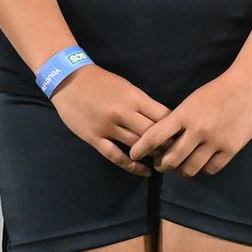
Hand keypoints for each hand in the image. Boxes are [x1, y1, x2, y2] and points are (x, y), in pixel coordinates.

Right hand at [51, 65, 169, 176]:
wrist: (69, 80)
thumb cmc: (100, 80)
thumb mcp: (125, 85)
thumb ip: (141, 102)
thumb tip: (160, 117)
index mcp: (134, 97)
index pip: (161, 115)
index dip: (174, 127)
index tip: (182, 134)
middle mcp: (123, 112)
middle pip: (152, 133)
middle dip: (166, 144)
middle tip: (176, 151)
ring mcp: (108, 127)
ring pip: (136, 146)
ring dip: (151, 154)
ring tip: (164, 162)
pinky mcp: (94, 138)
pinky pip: (116, 156)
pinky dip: (132, 166)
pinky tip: (144, 171)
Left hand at [129, 66, 251, 176]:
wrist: (250, 84)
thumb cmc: (219, 89)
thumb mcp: (194, 100)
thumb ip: (180, 120)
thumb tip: (165, 139)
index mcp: (185, 114)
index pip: (155, 136)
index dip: (141, 148)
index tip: (134, 154)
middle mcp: (197, 129)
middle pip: (171, 159)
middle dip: (162, 165)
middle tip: (161, 165)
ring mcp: (215, 141)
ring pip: (190, 168)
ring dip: (182, 171)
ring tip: (181, 167)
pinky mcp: (230, 148)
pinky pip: (211, 169)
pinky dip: (203, 169)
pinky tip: (202, 163)